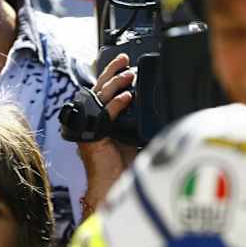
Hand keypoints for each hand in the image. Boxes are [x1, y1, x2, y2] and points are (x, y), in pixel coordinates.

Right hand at [78, 54, 139, 211]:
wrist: (114, 186)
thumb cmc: (125, 165)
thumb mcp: (134, 134)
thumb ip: (138, 118)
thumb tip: (156, 103)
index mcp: (101, 117)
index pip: (104, 89)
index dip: (112, 74)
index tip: (126, 63)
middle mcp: (92, 120)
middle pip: (99, 88)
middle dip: (112, 71)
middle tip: (124, 59)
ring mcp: (90, 128)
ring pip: (99, 97)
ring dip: (115, 84)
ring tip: (128, 75)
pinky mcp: (92, 137)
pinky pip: (104, 115)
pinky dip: (115, 105)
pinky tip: (127, 97)